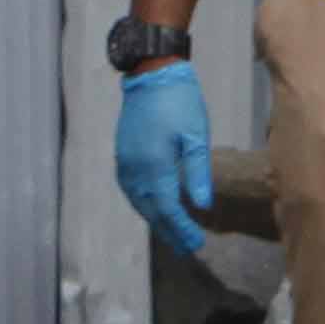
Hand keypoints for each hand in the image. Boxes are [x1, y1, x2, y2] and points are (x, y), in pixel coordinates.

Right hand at [113, 64, 212, 252]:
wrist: (151, 75)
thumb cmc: (181, 103)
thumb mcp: (196, 137)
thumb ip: (197, 172)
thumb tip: (202, 205)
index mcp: (154, 165)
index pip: (167, 207)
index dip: (180, 228)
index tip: (196, 244)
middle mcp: (134, 168)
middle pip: (150, 209)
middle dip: (168, 230)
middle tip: (187, 248)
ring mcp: (125, 162)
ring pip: (138, 201)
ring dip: (154, 220)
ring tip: (172, 235)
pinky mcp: (123, 154)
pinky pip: (131, 189)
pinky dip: (143, 204)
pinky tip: (154, 209)